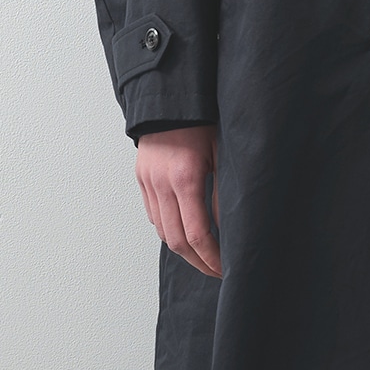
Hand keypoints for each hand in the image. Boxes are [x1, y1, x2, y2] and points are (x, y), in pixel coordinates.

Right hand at [135, 126, 220, 276]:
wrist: (169, 99)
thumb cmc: (201, 121)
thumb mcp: (221, 154)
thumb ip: (222, 192)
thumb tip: (227, 227)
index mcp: (186, 178)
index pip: (197, 234)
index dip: (211, 258)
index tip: (225, 268)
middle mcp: (162, 185)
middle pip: (177, 241)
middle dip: (198, 262)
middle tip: (217, 270)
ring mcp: (148, 183)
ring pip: (162, 232)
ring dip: (183, 249)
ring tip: (203, 256)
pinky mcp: (142, 180)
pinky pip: (154, 216)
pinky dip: (168, 230)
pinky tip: (184, 231)